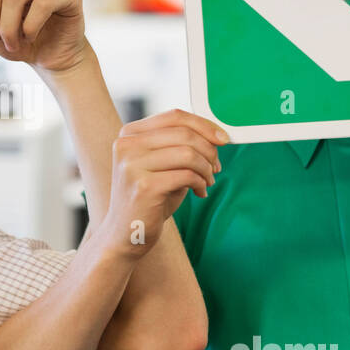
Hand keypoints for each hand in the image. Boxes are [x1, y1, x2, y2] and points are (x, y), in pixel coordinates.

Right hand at [96, 109, 229, 255]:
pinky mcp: (144, 187)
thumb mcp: (161, 164)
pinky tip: (199, 192)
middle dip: (209, 150)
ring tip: (207, 181)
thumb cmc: (148, 197)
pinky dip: (200, 182)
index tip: (223, 139)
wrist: (125, 233)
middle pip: (184, 133)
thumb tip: (216, 135)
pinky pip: (187, 175)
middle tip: (217, 167)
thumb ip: (181, 145)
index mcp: (129, 134)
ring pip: (188, 154)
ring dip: (206, 168)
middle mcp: (127, 145)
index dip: (204, 125)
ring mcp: (132, 166)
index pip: (174, 116)